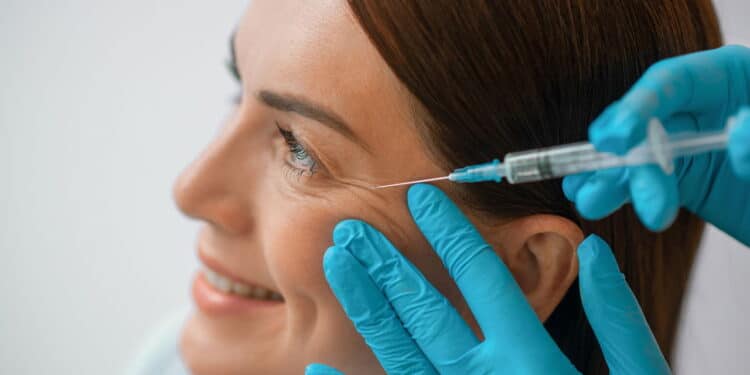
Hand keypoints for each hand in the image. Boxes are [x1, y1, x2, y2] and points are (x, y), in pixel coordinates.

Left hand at [306, 184, 667, 374]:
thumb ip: (620, 321)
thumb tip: (594, 250)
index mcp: (532, 361)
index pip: (483, 278)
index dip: (451, 231)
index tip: (421, 196)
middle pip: (427, 310)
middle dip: (386, 263)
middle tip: (352, 227)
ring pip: (399, 352)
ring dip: (367, 305)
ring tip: (337, 265)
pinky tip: (313, 368)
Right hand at [562, 45, 749, 243]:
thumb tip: (736, 134)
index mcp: (731, 77)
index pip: (671, 81)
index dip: (636, 107)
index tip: (616, 138)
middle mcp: (704, 107)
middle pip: (648, 125)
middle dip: (632, 161)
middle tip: (631, 198)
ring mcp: (692, 144)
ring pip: (639, 156)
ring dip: (614, 180)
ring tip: (591, 202)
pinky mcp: (688, 179)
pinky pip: (646, 183)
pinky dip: (618, 192)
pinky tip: (593, 198)